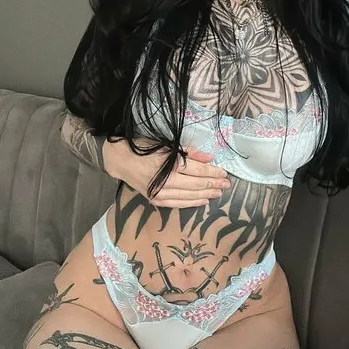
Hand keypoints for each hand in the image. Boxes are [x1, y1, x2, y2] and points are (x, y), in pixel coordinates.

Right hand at [102, 137, 230, 206]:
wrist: (121, 161)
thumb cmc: (144, 149)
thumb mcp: (167, 144)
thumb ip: (189, 152)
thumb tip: (209, 158)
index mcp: (170, 164)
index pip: (197, 170)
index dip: (213, 172)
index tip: (224, 173)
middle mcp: (166, 181)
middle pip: (196, 184)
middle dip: (213, 185)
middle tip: (226, 185)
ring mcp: (160, 193)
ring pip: (188, 196)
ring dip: (205, 195)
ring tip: (218, 194)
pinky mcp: (156, 200)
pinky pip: (178, 204)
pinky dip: (191, 203)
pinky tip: (202, 201)